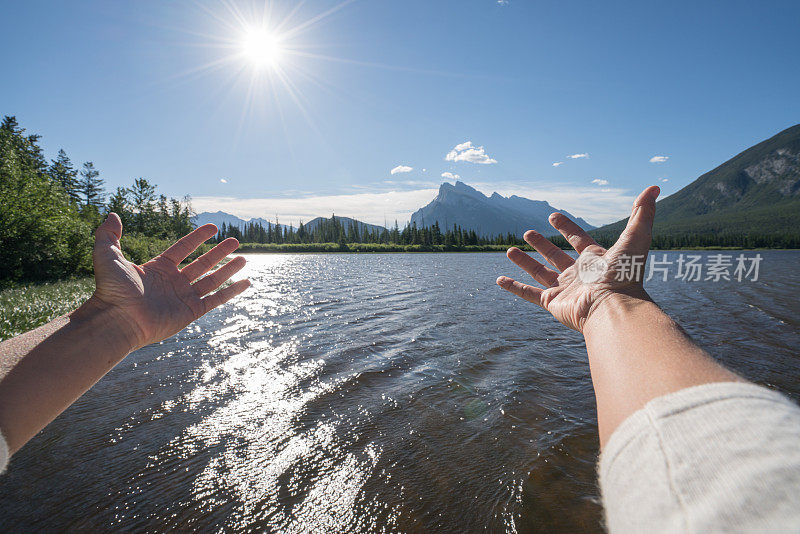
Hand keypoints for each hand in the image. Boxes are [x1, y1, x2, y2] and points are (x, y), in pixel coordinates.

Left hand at [90, 214, 250, 349]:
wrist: (116, 319)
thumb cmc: (111, 290)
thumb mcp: (106, 255)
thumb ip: (108, 234)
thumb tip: (112, 214)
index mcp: (158, 268)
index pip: (183, 248)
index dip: (198, 237)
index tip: (213, 227)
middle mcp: (173, 282)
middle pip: (202, 263)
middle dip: (219, 252)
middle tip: (235, 240)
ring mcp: (183, 297)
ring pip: (212, 280)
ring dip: (228, 269)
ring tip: (243, 258)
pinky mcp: (190, 312)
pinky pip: (216, 299)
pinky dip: (231, 291)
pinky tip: (246, 282)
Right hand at [497, 186, 659, 331]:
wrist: (615, 308)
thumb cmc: (626, 275)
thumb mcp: (636, 238)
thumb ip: (643, 213)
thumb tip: (654, 187)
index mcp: (596, 260)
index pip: (578, 239)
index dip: (567, 227)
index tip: (554, 216)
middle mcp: (579, 274)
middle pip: (557, 256)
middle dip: (543, 244)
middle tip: (529, 232)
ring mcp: (565, 289)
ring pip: (540, 273)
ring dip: (526, 262)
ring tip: (510, 249)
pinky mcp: (553, 303)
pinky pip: (529, 294)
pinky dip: (514, 287)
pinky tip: (500, 279)